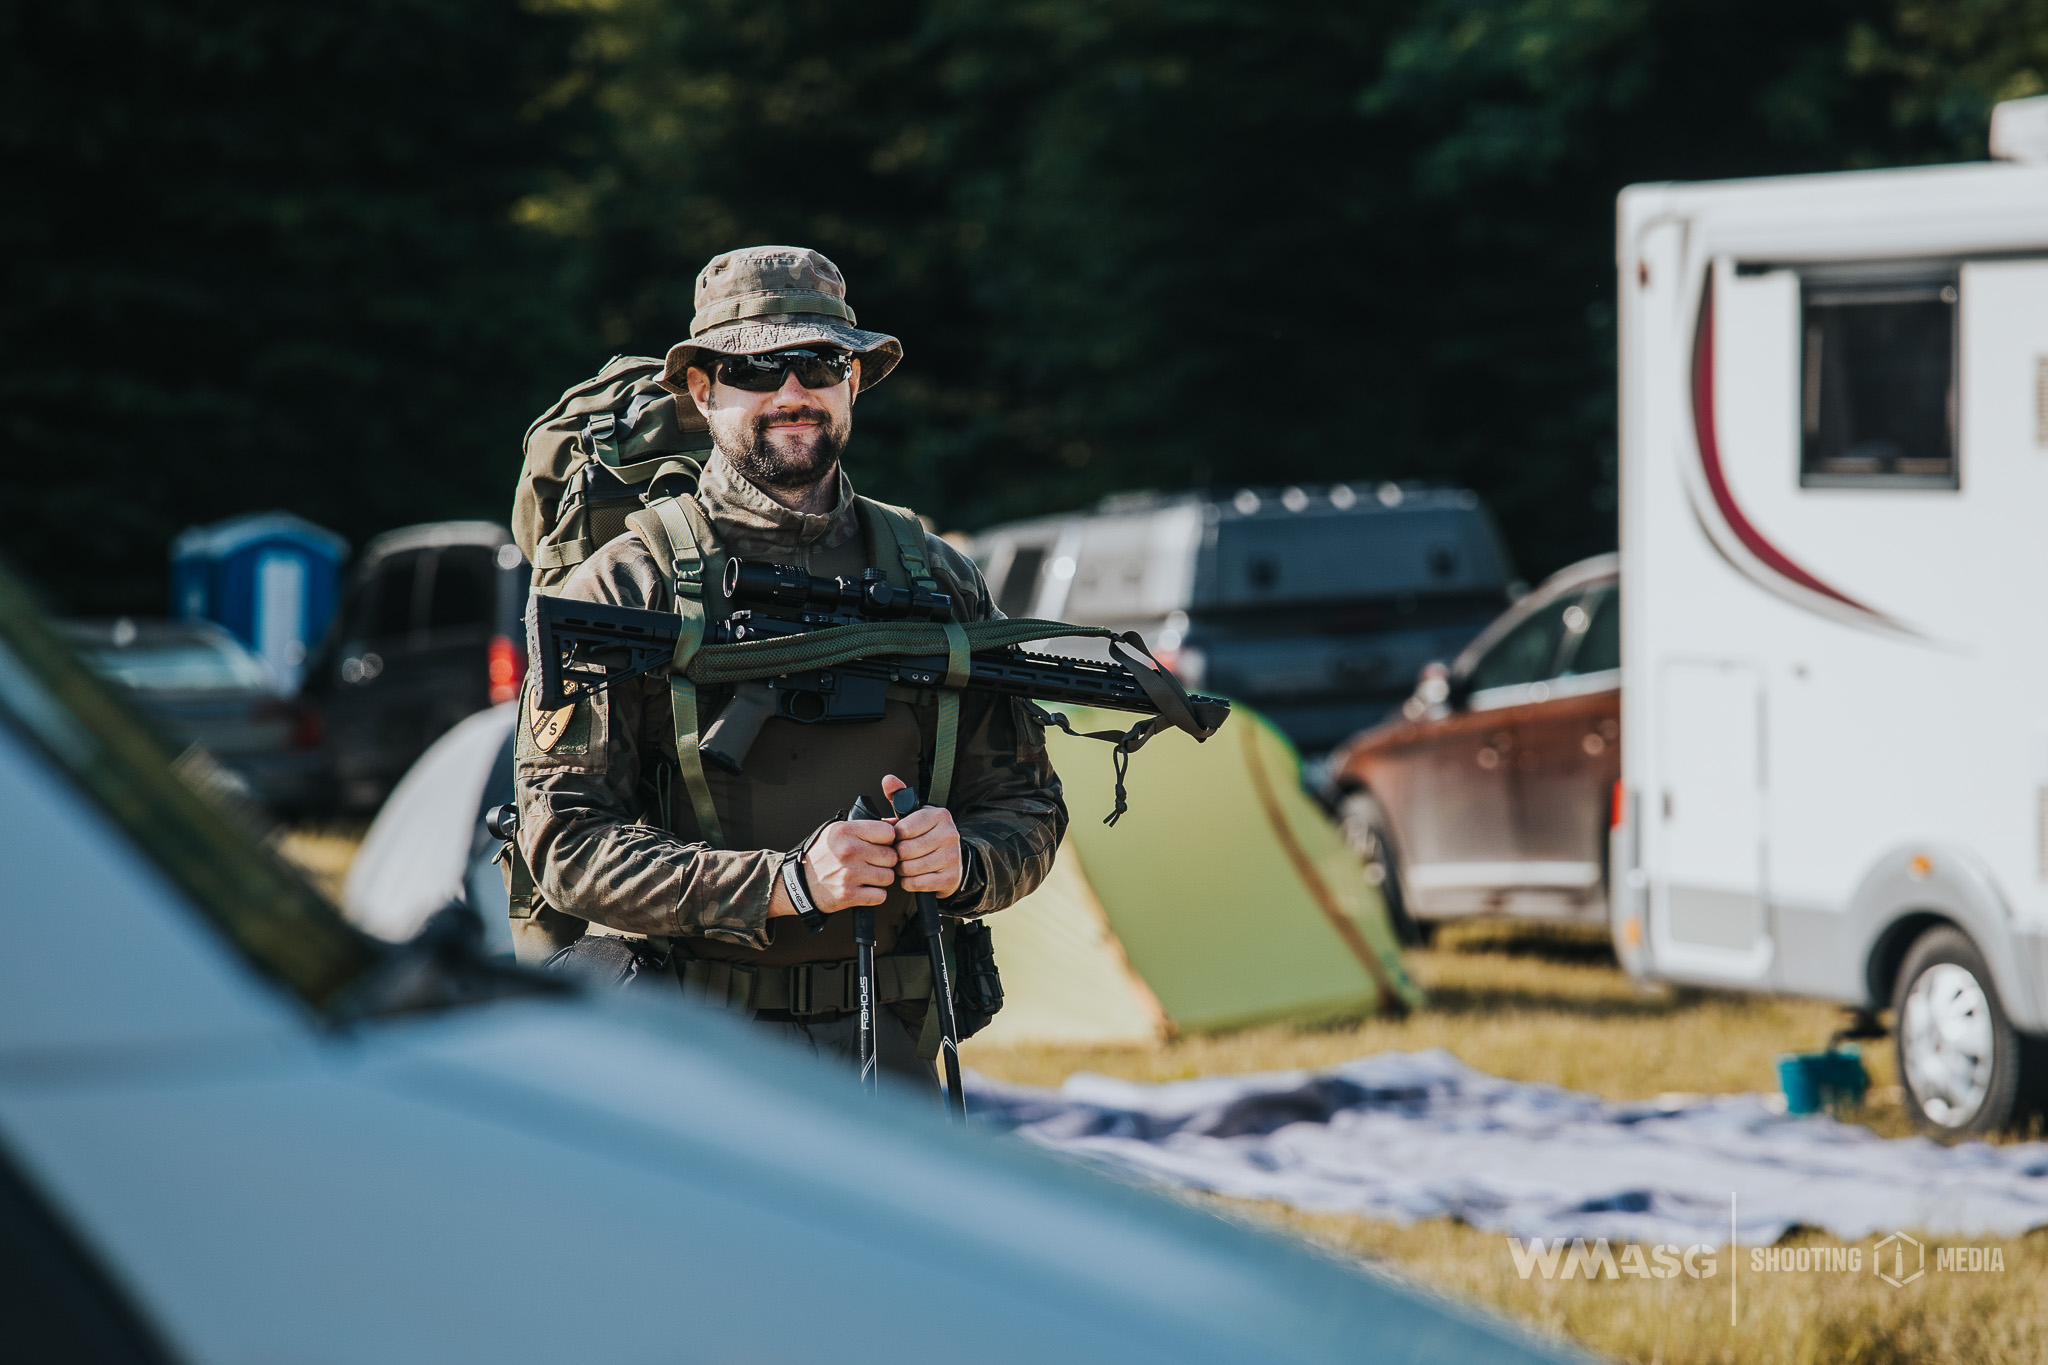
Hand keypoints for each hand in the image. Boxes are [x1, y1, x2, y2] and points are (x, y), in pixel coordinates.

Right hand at [769, 816, 896, 916]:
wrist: (798, 883)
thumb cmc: (820, 856)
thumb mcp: (836, 832)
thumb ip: (866, 827)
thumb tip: (896, 823)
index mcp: (846, 831)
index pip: (889, 832)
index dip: (888, 840)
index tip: (881, 845)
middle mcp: (849, 851)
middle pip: (892, 856)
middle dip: (886, 861)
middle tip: (873, 863)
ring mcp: (849, 874)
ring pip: (889, 877)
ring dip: (881, 878)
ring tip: (867, 876)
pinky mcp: (849, 895)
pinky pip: (880, 895)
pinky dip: (875, 895)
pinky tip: (864, 889)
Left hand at [880, 774, 962, 897]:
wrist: (953, 862)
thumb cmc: (927, 836)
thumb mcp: (915, 815)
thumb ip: (899, 796)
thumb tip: (888, 779)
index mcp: (940, 815)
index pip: (903, 829)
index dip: (895, 837)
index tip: (899, 838)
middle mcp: (949, 834)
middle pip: (905, 850)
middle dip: (897, 855)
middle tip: (901, 854)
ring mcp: (952, 856)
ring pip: (909, 868)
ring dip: (902, 870)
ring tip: (907, 864)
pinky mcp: (950, 877)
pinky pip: (916, 883)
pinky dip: (909, 882)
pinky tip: (914, 876)